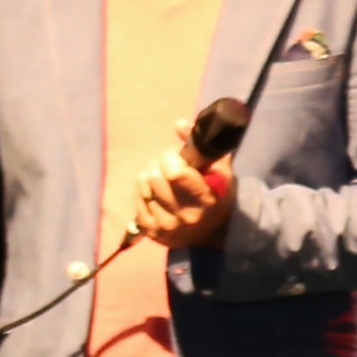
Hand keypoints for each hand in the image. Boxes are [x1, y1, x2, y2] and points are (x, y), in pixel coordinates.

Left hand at [125, 129, 237, 251]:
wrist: (213, 233)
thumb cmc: (218, 195)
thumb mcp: (220, 170)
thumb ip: (202, 145)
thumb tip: (179, 123)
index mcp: (205, 200)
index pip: (174, 173)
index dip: (171, 158)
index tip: (177, 156)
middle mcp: (184, 216)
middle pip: (155, 176)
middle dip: (160, 163)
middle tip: (170, 165)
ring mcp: (166, 226)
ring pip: (143, 185)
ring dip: (150, 175)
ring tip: (164, 179)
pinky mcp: (151, 232)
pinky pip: (137, 198)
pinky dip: (144, 190)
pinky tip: (157, 193)